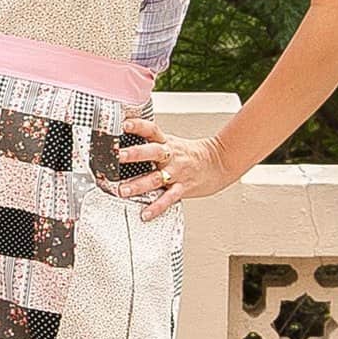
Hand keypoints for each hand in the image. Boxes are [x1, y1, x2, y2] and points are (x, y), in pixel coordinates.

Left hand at [118, 117, 233, 219]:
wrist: (218, 163)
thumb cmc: (190, 154)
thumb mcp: (171, 143)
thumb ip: (152, 143)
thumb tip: (126, 141)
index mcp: (167, 142)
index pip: (152, 130)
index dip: (139, 126)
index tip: (125, 125)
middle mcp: (170, 156)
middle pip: (153, 152)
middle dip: (135, 154)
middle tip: (119, 156)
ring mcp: (176, 173)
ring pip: (156, 178)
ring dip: (138, 185)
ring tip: (123, 190)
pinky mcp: (182, 188)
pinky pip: (168, 199)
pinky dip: (156, 207)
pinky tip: (145, 213)